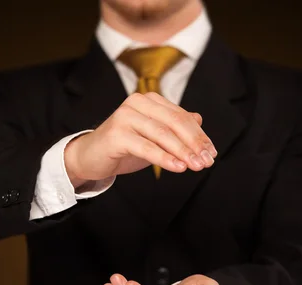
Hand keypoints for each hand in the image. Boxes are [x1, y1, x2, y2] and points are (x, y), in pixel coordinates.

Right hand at [64, 92, 217, 186]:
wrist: (90, 157)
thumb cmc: (124, 146)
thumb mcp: (154, 137)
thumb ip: (174, 126)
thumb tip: (199, 119)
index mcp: (149, 100)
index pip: (181, 116)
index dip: (199, 135)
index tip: (211, 153)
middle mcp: (137, 103)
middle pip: (175, 122)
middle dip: (194, 143)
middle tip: (207, 161)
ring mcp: (125, 116)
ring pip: (162, 134)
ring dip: (183, 152)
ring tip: (196, 166)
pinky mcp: (116, 134)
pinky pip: (146, 146)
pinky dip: (164, 158)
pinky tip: (178, 167)